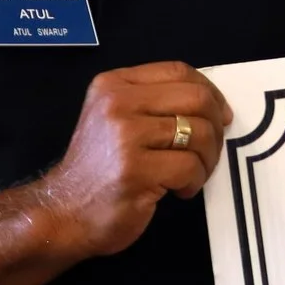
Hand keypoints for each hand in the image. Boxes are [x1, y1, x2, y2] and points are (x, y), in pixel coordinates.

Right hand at [31, 62, 233, 258]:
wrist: (63, 213)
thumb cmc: (99, 170)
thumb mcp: (117, 120)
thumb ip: (155, 104)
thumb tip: (215, 105)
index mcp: (114, 85)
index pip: (179, 71)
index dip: (210, 92)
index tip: (220, 116)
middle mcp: (117, 103)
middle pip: (196, 99)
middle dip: (216, 128)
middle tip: (209, 152)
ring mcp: (125, 136)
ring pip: (199, 133)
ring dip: (208, 159)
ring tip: (191, 175)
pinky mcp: (135, 170)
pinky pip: (190, 166)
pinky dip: (194, 182)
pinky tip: (178, 190)